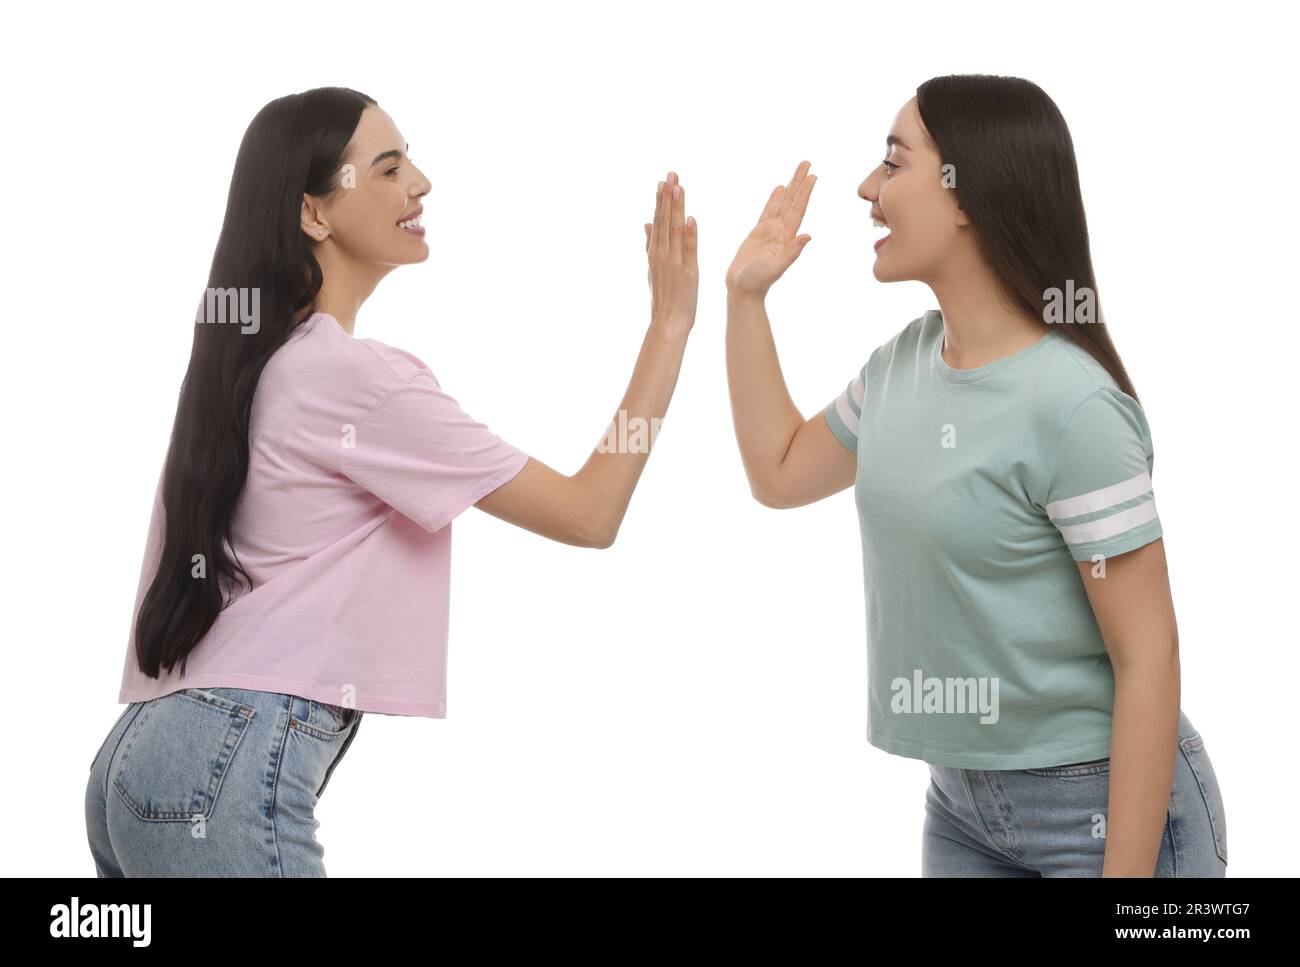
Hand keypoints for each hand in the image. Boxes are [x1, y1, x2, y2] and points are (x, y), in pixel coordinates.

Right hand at [642, 171, 697, 331]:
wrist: (667, 323)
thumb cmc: (662, 297)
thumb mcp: (653, 269)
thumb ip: (650, 245)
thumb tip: (646, 223)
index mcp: (654, 253)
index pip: (658, 221)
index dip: (660, 200)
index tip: (663, 181)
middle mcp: (662, 255)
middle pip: (665, 220)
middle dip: (668, 197)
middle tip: (671, 174)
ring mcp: (674, 263)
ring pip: (675, 230)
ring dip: (677, 208)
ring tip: (679, 188)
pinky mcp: (688, 272)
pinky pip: (689, 250)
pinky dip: (690, 235)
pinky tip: (691, 219)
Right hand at [725, 160, 814, 297]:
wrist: (743, 290)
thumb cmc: (757, 282)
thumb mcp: (775, 268)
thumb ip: (791, 253)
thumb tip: (808, 236)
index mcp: (786, 238)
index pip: (797, 210)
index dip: (804, 192)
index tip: (812, 176)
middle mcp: (780, 232)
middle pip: (792, 201)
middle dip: (799, 182)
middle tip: (807, 162)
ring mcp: (770, 232)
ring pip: (781, 204)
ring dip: (789, 187)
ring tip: (797, 171)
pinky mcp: (758, 234)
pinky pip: (768, 212)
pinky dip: (774, 200)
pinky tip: (779, 190)